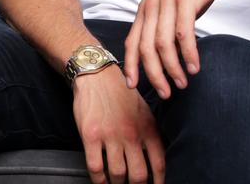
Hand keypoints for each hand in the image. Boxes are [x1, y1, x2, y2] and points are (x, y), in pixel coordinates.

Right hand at [72, 67, 165, 183]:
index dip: (158, 182)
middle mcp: (131, 134)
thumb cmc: (121, 94)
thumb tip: (157, 161)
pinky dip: (99, 180)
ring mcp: (110, 135)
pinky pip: (96, 167)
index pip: (159, 164)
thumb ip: (151, 135)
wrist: (97, 75)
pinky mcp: (90, 136)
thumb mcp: (145, 111)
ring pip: (118, 174)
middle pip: (139, 175)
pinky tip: (101, 181)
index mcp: (147, 129)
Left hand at [123, 0, 236, 97]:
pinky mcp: (185, 0)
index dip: (130, 66)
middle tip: (165, 93)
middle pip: (145, 48)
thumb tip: (167, 56)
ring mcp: (167, 2)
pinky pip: (183, 33)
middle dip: (153, 74)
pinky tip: (195, 67)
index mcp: (146, 8)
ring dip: (172, 68)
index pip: (131, 42)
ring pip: (163, 44)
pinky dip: (188, 54)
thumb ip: (167, 27)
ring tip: (182, 83)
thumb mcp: (175, 7)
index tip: (133, 87)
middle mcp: (152, 5)